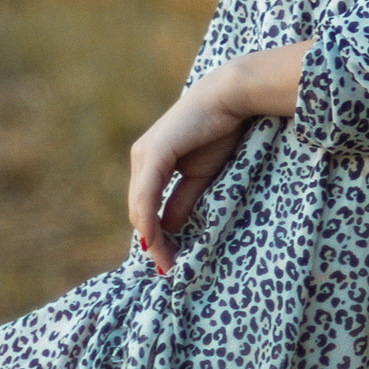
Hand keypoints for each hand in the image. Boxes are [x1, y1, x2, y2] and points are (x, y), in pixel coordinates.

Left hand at [127, 85, 247, 274]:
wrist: (230, 99)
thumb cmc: (219, 131)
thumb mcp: (200, 176)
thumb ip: (182, 201)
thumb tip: (168, 230)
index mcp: (150, 161)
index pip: (145, 206)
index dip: (154, 235)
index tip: (168, 262)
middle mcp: (141, 157)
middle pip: (138, 210)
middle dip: (152, 243)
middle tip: (167, 269)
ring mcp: (144, 155)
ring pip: (139, 207)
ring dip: (151, 238)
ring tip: (166, 262)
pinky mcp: (153, 154)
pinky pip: (146, 195)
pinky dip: (149, 220)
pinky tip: (155, 240)